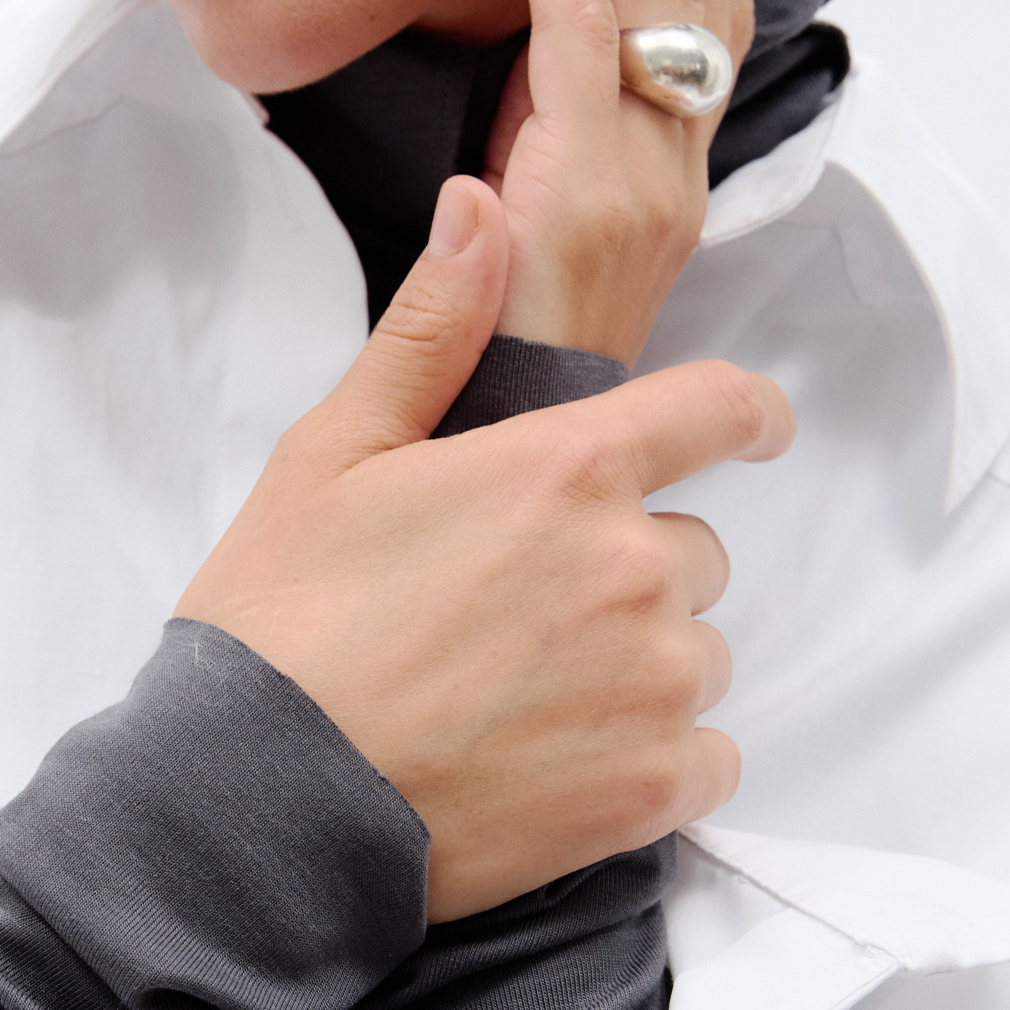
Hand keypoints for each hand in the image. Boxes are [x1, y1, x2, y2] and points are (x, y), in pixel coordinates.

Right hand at [177, 186, 792, 920]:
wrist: (258, 803)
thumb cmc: (282, 622)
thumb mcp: (332, 454)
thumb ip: (430, 329)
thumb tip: (476, 207)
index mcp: (566, 468)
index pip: (719, 409)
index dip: (746, 416)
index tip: (752, 432)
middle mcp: (633, 566)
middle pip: (693, 553)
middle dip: (627, 573)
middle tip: (515, 620)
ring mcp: (652, 683)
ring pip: (696, 656)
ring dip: (636, 671)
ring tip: (520, 703)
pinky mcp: (653, 789)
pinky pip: (707, 758)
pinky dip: (652, 764)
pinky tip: (556, 769)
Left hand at [486, 0, 753, 364]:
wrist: (510, 435)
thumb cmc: (516, 339)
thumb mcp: (544, 219)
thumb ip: (552, 134)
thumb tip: (541, 50)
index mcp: (673, 168)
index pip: (708, 14)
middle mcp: (675, 157)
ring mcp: (639, 166)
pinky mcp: (580, 173)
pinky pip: (573, 26)